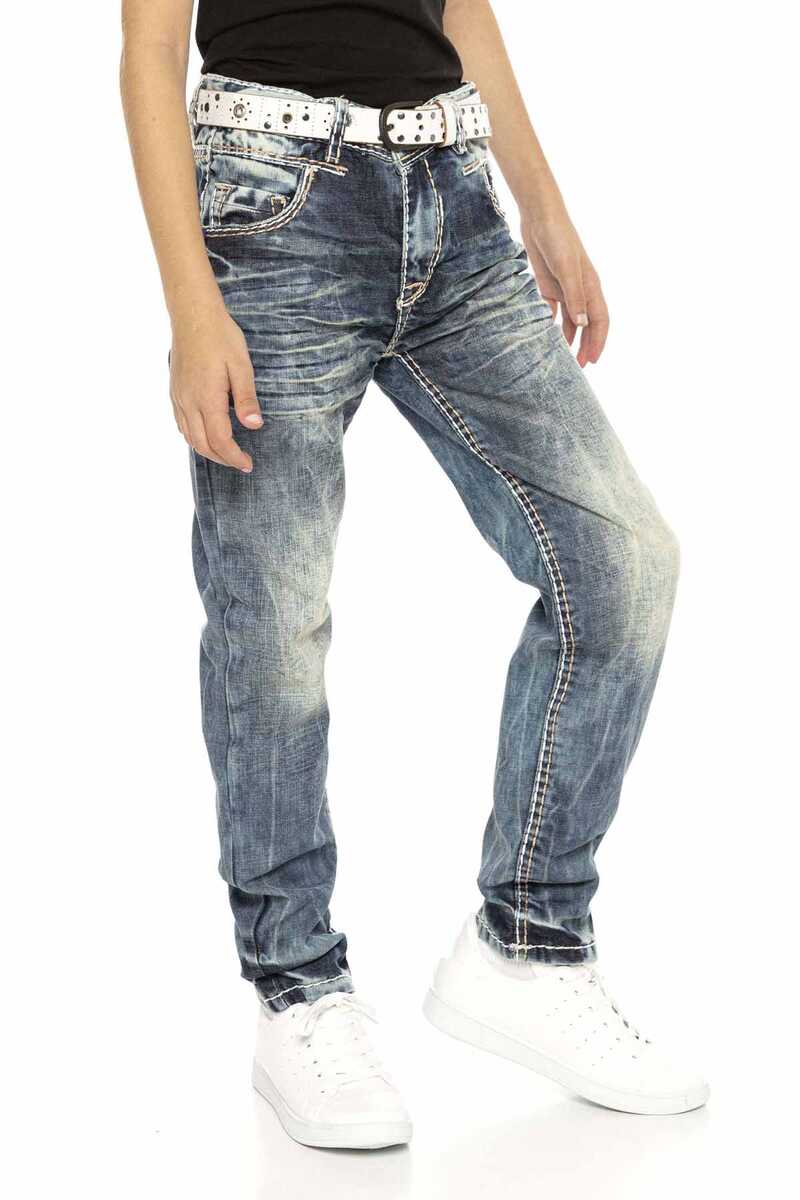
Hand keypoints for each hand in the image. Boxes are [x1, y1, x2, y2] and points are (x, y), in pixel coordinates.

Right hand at [169, 304, 262, 471]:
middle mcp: (188, 402)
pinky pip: (182, 423)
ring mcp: (179, 397)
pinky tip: (206, 435)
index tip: (248, 464)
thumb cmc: (220, 336)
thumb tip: (254, 425)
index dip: (234, 457)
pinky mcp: (175, 391)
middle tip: (241, 463)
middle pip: (203, 444)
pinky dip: (194, 437)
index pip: (220, 440)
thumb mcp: (241, 366)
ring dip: (208, 450)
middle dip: (222, 459)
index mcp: (207, 398)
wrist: (193, 314)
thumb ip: (246, 398)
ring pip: (189, 437)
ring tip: (227, 454)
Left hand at [521, 211, 609, 366]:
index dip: (598, 341)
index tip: (592, 361)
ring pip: (571, 320)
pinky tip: (546, 335)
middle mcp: (580, 289)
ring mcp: (565, 288)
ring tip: (563, 356)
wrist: (540, 218)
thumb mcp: (567, 269)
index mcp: (591, 286)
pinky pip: (554, 310)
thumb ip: (575, 297)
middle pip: (587, 324)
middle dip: (585, 345)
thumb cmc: (558, 239)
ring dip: (569, 338)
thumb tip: (583, 325)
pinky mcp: (549, 284)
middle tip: (578, 367)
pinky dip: (552, 323)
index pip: (600, 320)